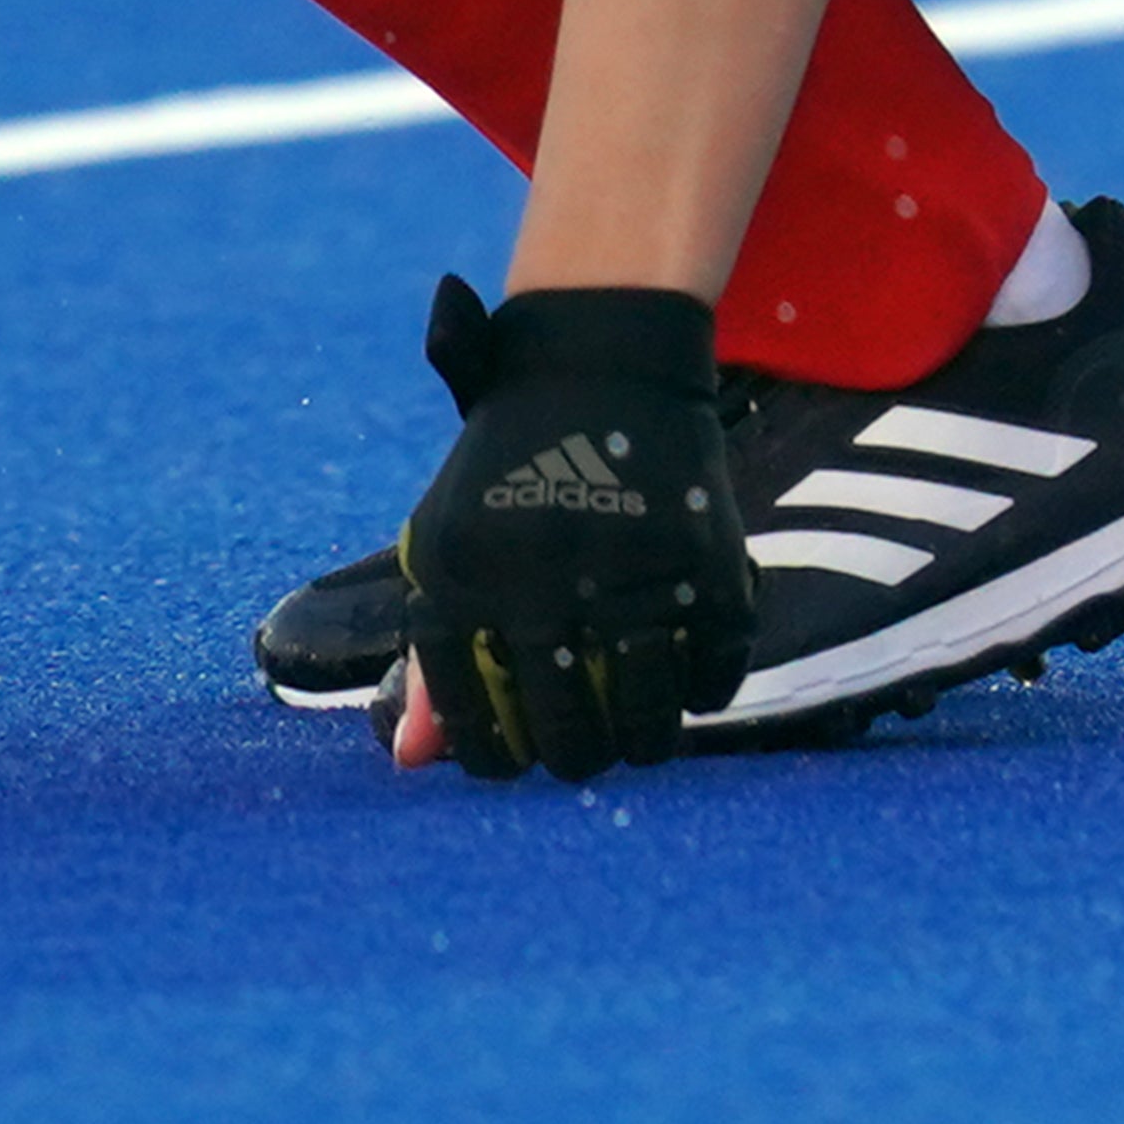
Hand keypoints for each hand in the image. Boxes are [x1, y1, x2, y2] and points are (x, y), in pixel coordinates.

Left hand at [390, 276, 753, 782]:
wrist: (599, 361)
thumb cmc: (509, 468)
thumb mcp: (449, 545)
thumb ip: (429, 654)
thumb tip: (410, 762)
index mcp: (465, 577)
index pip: (473, 719)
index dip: (491, 756)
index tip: (511, 759)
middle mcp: (545, 580)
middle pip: (567, 735)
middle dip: (575, 758)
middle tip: (584, 748)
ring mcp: (631, 571)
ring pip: (646, 722)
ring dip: (644, 742)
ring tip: (640, 736)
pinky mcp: (704, 561)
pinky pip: (713, 675)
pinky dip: (703, 693)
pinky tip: (687, 684)